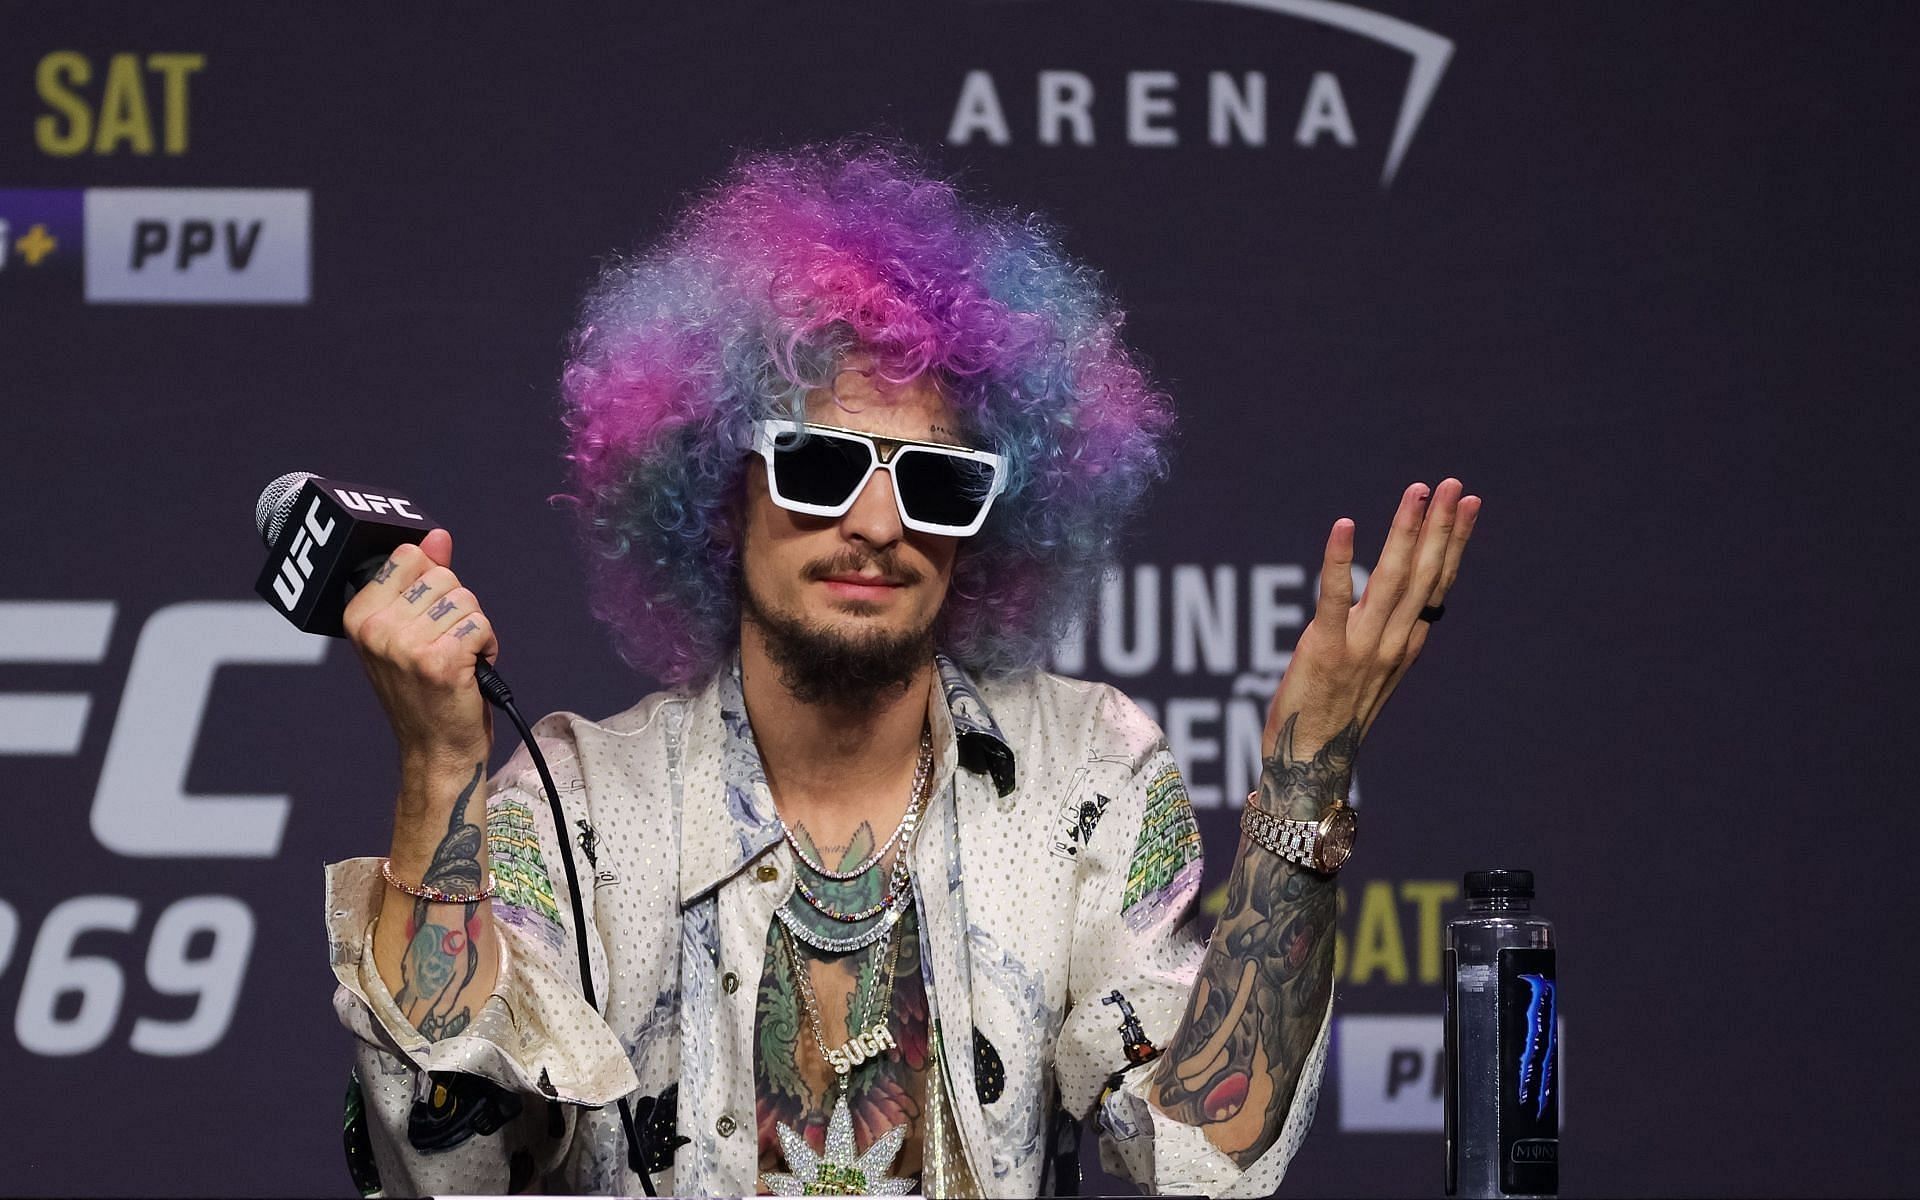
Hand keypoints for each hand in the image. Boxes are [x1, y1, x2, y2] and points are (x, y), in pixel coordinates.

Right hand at [341, 528, 499, 790]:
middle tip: (445, 645)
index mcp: (359, 616)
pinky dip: (487, 646)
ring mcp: (406, 645)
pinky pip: (480, 624)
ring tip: (457, 660)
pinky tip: (469, 671)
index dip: (432, 584)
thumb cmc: (424, 692)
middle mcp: (376, 629)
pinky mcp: (440, 660)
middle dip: (457, 607)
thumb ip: (421, 579)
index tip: (426, 618)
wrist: (435, 750)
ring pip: (465, 599)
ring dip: (473, 629)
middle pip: (443, 575)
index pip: (410, 556)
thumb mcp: (411, 630)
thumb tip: (437, 537)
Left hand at [1262, 479, 1480, 761]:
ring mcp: (1362, 648)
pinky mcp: (1324, 650)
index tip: (1469, 503)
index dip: (1454, 541)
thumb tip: (1398, 595)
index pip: (1438, 583)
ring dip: (1406, 531)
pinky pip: (1334, 598)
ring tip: (1419, 492)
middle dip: (1441, 525)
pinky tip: (1346, 525)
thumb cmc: (1333, 713)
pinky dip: (1340, 560)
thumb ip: (1386, 631)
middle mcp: (1394, 643)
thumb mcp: (1371, 669)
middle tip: (1455, 484)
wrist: (1309, 763)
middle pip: (1425, 574)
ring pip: (1393, 579)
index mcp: (1407, 644)